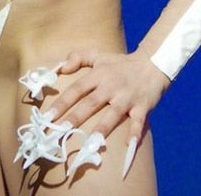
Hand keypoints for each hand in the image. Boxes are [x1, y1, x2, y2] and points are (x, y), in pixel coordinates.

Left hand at [47, 49, 170, 151]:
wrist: (153, 63)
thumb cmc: (121, 63)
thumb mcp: (99, 55)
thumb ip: (79, 57)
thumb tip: (61, 67)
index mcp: (99, 74)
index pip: (77, 89)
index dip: (62, 102)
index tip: (47, 116)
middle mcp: (111, 86)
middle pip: (91, 103)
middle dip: (75, 118)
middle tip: (59, 132)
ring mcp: (127, 97)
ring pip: (113, 115)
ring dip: (102, 129)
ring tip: (90, 144)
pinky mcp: (142, 107)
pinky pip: (138, 122)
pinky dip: (135, 134)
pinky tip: (130, 146)